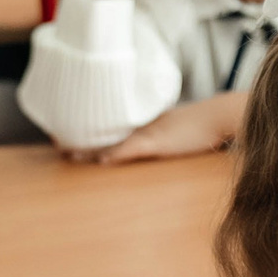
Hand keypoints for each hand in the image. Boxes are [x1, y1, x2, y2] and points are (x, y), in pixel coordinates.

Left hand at [66, 95, 245, 164]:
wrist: (220, 116)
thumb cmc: (201, 126)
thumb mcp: (173, 133)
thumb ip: (156, 138)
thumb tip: (134, 149)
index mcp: (142, 123)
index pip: (109, 128)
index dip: (88, 135)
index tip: (67, 139)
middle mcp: (141, 126)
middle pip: (105, 133)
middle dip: (82, 140)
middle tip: (57, 144)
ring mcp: (148, 133)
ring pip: (113, 141)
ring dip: (91, 148)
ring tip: (68, 153)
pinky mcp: (158, 142)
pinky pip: (132, 148)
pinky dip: (117, 154)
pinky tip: (102, 160)